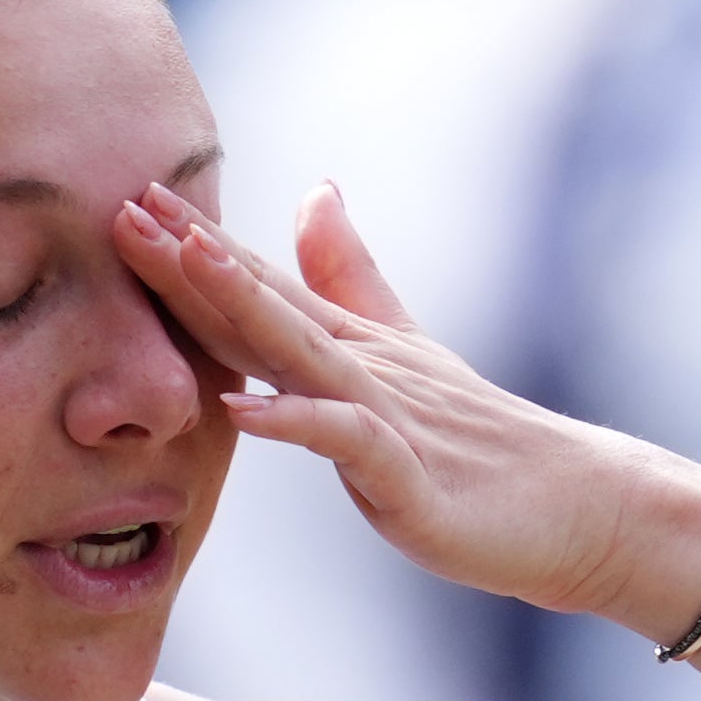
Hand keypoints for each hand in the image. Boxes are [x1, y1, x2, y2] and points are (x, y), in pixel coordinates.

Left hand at [115, 179, 700, 639]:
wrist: (575, 508)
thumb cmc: (486, 447)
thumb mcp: (410, 354)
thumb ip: (354, 280)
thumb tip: (315, 192)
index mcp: (352, 348)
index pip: (264, 287)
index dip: (197, 245)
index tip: (131, 196)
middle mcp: (363, 367)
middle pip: (268, 304)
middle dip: (195, 259)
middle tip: (125, 207)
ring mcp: (387, 417)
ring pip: (303, 352)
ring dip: (244, 306)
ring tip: (186, 265)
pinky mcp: (407, 477)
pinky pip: (344, 443)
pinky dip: (295, 424)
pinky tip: (243, 412)